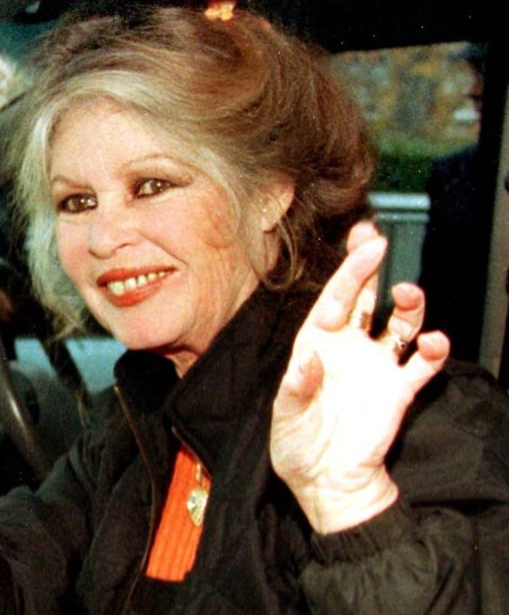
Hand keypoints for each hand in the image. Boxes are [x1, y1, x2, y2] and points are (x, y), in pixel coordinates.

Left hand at [270, 222, 449, 533]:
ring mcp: (375, 366)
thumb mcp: (286, 416)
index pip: (335, 299)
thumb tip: (309, 360)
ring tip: (409, 294)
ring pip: (399, 324)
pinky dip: (433, 351)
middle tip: (381, 241)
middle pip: (366, 299)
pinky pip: (422, 364)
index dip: (350, 272)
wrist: (326, 480)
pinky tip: (434, 342)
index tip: (367, 246)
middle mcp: (348, 347)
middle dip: (373, 269)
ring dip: (408, 306)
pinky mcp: (398, 390)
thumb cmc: (296, 443)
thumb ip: (297, 387)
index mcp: (316, 343)